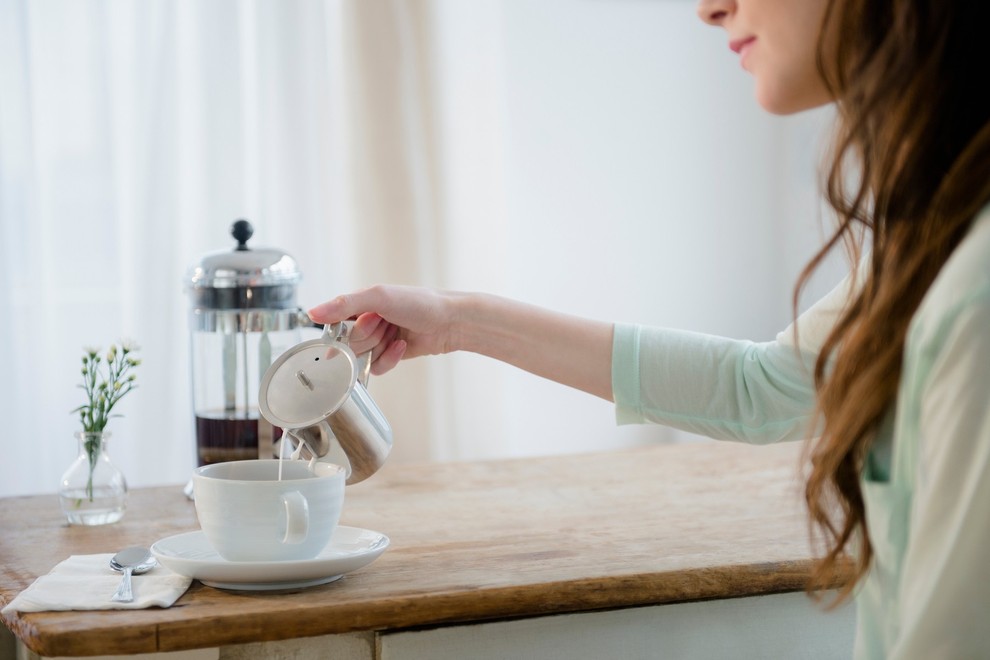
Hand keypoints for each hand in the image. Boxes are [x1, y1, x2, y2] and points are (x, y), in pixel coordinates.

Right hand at [308, 285, 464, 374]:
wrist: (449, 322)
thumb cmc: (418, 303)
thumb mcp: (379, 297)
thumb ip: (344, 304)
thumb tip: (312, 313)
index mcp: (360, 304)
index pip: (335, 323)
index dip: (350, 327)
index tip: (367, 320)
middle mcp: (366, 322)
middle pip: (349, 344)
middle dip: (369, 337)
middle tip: (386, 324)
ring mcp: (378, 340)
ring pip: (361, 358)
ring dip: (380, 348)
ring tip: (396, 334)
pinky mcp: (389, 355)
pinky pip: (375, 368)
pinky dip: (388, 360)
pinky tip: (402, 346)